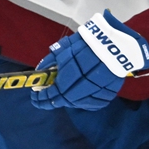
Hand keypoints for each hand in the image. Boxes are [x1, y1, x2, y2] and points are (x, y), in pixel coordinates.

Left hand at [31, 11, 148, 110]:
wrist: (113, 44)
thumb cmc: (85, 46)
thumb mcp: (63, 50)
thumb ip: (49, 63)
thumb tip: (40, 72)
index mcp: (66, 82)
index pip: (50, 96)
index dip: (41, 99)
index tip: (35, 98)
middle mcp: (79, 92)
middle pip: (64, 102)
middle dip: (53, 100)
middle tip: (47, 97)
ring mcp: (94, 95)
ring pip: (79, 104)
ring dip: (70, 101)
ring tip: (65, 95)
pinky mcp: (108, 94)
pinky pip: (95, 103)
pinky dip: (86, 101)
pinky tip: (82, 97)